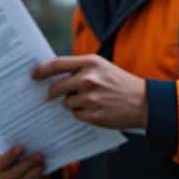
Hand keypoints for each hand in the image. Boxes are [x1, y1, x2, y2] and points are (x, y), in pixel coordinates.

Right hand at [0, 145, 49, 178]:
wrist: (24, 170)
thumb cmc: (19, 156)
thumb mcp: (17, 151)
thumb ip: (19, 148)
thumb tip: (30, 139)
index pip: (0, 163)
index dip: (10, 155)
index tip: (22, 147)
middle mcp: (3, 177)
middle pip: (14, 172)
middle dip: (28, 163)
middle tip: (39, 154)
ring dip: (34, 171)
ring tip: (42, 163)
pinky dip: (38, 178)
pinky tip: (43, 171)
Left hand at [33, 54, 147, 129]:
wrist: (144, 102)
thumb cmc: (120, 82)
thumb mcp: (102, 67)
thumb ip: (80, 68)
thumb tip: (55, 74)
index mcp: (90, 63)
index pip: (57, 64)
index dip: (42, 70)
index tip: (33, 75)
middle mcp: (88, 79)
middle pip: (57, 87)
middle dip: (52, 92)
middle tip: (51, 95)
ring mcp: (91, 98)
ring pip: (66, 103)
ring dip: (71, 103)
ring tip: (88, 101)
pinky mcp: (94, 115)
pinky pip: (76, 114)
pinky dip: (80, 113)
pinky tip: (93, 109)